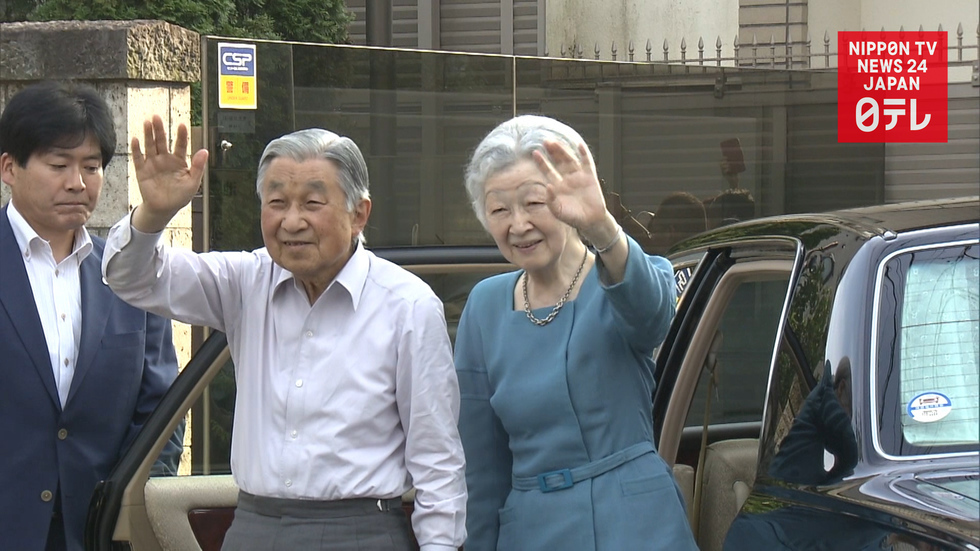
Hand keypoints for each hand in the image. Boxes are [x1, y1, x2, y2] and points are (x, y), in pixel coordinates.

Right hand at [131, 115, 208, 231]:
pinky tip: (136, 139)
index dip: (181, 135)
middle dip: (160, 129)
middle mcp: (165, 159)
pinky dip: (137, 149)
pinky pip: (139, 158)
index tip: (182, 125)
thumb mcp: (193, 182)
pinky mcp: (142, 171)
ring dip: (148, 135)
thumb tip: (204, 151)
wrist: (164, 209)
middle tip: (157, 117)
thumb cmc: (180, 196)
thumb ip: (198, 167)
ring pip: (150, 146)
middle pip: (162, 141)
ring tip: (147, 122)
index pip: (181, 145)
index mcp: (179, 161)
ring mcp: (153, 164)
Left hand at [533, 139, 611, 236]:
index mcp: (558, 186)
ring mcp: (579, 177)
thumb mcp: (557, 211)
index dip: (541, 162)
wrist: (591, 222)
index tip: (535, 153)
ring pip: (570, 160)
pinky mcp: (590, 177)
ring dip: (563, 151)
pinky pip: (587, 163)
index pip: (548, 171)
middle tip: (545, 141)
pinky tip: (579, 145)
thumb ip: (551, 200)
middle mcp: (567, 179)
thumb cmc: (572, 218)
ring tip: (555, 142)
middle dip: (552, 152)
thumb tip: (548, 185)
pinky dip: (584, 154)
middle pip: (558, 162)